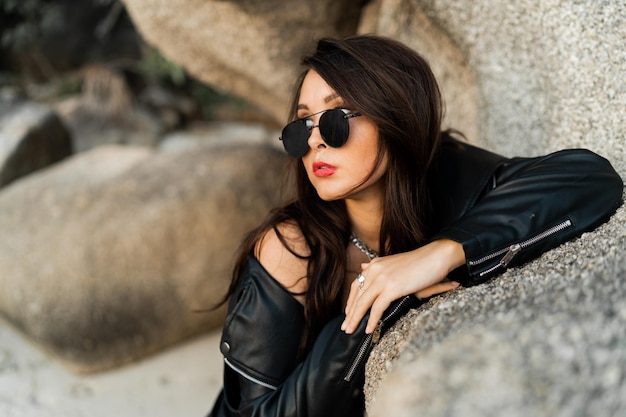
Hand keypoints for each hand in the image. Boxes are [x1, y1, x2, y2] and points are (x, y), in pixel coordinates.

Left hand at [341, 239, 464, 333]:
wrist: (436, 256)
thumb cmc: (420, 262)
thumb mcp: (395, 264)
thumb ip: (379, 269)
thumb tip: (363, 268)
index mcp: (375, 264)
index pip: (357, 284)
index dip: (351, 300)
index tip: (348, 313)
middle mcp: (375, 270)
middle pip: (357, 295)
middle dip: (350, 313)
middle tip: (345, 326)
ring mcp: (382, 278)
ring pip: (363, 303)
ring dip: (355, 319)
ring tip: (351, 331)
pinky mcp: (391, 287)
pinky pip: (377, 307)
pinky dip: (372, 320)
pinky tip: (369, 330)